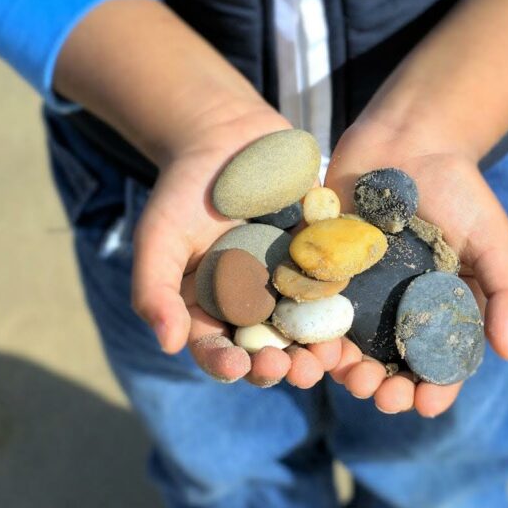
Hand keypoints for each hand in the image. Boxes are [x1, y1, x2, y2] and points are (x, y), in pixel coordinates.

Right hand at [54, 0, 344, 387]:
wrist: (225, 137)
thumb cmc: (182, 191)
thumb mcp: (158, 237)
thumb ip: (154, 290)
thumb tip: (167, 344)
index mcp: (212, 310)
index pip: (218, 349)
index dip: (228, 363)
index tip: (237, 365)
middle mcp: (254, 306)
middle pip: (269, 349)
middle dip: (282, 366)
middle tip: (294, 371)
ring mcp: (291, 284)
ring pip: (307, 329)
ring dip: (318, 349)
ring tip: (327, 358)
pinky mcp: (323, 259)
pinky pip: (337, 286)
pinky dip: (345, 304)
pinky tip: (353, 314)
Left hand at [322, 119, 507, 416]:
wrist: (410, 139)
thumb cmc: (460, 191)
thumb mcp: (494, 240)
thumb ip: (506, 293)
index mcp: (436, 311)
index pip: (434, 366)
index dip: (431, 391)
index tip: (425, 403)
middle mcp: (394, 310)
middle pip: (385, 367)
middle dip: (381, 389)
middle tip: (379, 392)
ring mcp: (356, 292)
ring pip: (344, 348)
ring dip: (342, 370)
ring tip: (344, 372)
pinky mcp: (322, 269)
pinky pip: (310, 309)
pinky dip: (308, 331)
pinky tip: (313, 341)